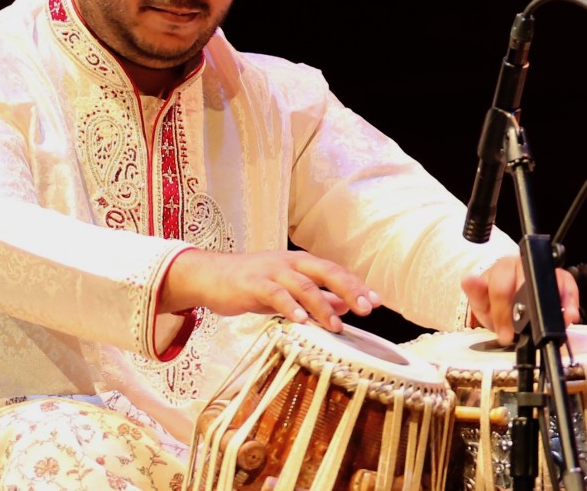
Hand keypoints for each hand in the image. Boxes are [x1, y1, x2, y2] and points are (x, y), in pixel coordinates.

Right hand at [159, 249, 381, 331]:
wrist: (211, 276)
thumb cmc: (251, 284)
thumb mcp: (286, 290)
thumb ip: (315, 297)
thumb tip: (345, 306)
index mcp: (300, 263)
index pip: (334, 271)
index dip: (356, 285)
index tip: (377, 302)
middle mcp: (289, 262)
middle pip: (325, 271)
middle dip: (348, 289)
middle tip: (367, 309)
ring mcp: (271, 270)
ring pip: (302, 284)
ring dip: (321, 304)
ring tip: (336, 325)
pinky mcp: (252, 283)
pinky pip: (274, 293)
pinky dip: (289, 306)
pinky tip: (300, 320)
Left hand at [461, 255, 580, 344]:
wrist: (508, 300)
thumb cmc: (495, 300)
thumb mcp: (481, 301)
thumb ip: (475, 293)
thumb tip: (468, 280)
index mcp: (500, 268)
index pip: (501, 287)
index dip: (502, 312)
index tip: (504, 332)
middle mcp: (520, 265)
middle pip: (526, 283)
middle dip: (524, 312)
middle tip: (523, 332)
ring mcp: (540, 271)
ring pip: (548, 280)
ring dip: (552, 304)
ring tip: (550, 322)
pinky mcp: (558, 278)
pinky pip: (566, 284)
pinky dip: (568, 300)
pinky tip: (566, 314)